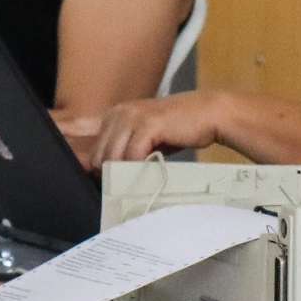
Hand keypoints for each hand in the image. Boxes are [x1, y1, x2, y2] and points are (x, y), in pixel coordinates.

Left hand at [63, 92, 226, 170]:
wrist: (208, 113)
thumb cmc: (176, 129)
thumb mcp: (144, 136)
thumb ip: (124, 148)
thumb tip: (105, 173)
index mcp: (114, 115)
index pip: (93, 150)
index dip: (102, 170)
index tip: (116, 182)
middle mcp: (118, 113)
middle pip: (99, 157)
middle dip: (111, 175)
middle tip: (129, 186)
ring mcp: (132, 117)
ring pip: (113, 157)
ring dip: (124, 174)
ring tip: (139, 183)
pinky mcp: (148, 124)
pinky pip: (132, 155)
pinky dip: (138, 168)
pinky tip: (149, 172)